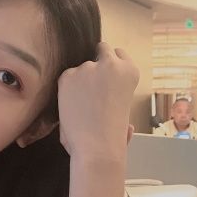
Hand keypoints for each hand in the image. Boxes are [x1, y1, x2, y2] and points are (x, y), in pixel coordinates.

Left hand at [57, 42, 138, 160]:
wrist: (97, 147)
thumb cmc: (114, 138)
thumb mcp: (126, 116)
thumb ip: (122, 111)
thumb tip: (128, 127)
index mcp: (130, 71)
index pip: (119, 54)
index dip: (111, 65)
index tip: (107, 76)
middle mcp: (111, 63)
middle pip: (101, 49)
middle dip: (96, 63)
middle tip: (91, 85)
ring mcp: (88, 67)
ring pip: (81, 68)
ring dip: (80, 81)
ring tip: (82, 107)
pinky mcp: (68, 76)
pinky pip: (66, 78)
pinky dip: (66, 90)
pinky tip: (72, 106)